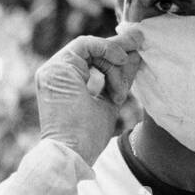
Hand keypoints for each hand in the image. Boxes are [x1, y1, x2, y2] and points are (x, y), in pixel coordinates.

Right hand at [35, 29, 143, 167]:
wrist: (72, 154)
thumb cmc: (87, 138)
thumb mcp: (110, 102)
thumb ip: (119, 78)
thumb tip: (134, 55)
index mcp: (65, 82)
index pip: (92, 59)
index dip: (114, 55)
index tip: (137, 50)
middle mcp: (56, 73)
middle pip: (92, 51)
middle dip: (119, 50)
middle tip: (140, 41)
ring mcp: (54, 69)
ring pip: (92, 49)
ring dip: (114, 64)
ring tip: (122, 91)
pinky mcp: (58, 68)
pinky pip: (87, 45)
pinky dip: (107, 50)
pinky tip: (120, 61)